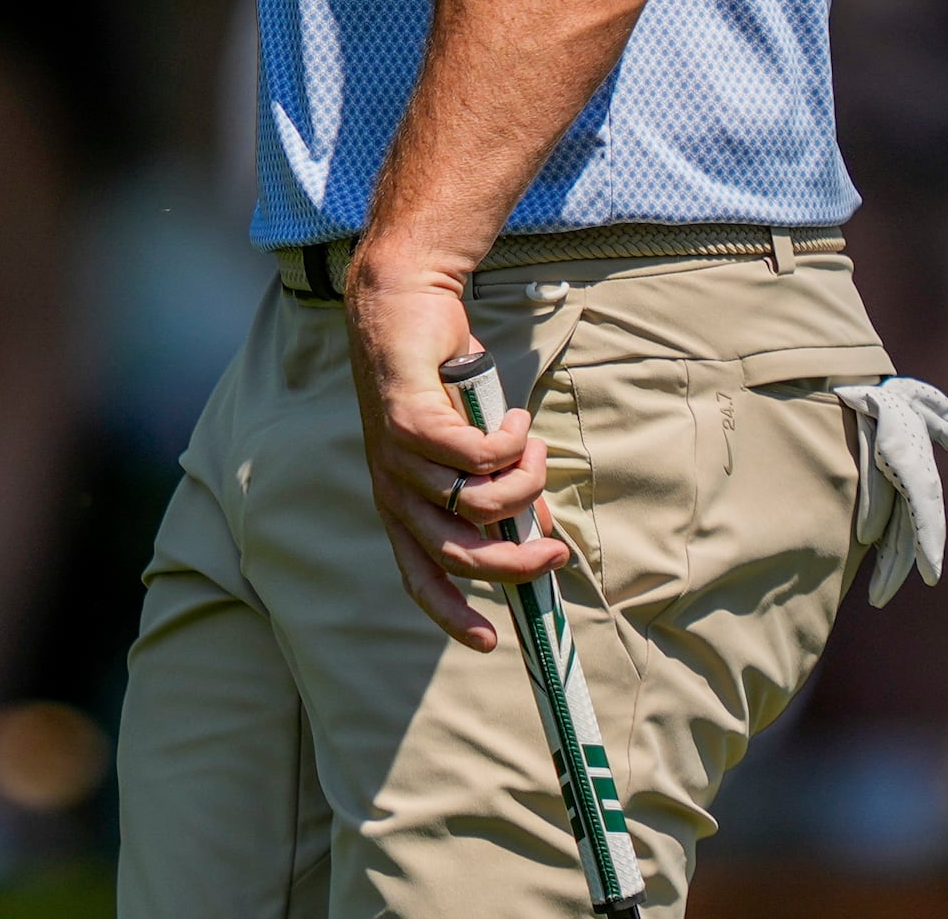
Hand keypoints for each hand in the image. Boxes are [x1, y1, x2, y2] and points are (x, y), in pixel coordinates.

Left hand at [344, 249, 567, 649]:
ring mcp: (395, 458)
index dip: (452, 613)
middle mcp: (392, 489)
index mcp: (400, 503)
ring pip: (477, 503)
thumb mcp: (472, 444)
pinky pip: (478, 455)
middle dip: (516, 561)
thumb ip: (497, 489)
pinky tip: (516, 419)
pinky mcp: (408, 422)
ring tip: (532, 449)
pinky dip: (512, 442)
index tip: (490, 641)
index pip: (419, 576)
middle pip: (458, 554)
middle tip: (555, 549)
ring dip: (523, 482)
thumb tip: (537, 534)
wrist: (404, 306)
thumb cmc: (439, 377)